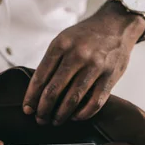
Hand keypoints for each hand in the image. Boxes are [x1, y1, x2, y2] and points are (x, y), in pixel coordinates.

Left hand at [22, 0, 144, 124]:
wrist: (117, 24)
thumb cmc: (86, 35)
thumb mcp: (65, 39)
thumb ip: (52, 61)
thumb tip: (37, 90)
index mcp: (61, 44)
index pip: (40, 76)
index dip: (31, 96)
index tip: (27, 108)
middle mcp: (77, 54)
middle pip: (54, 90)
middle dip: (43, 109)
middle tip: (40, 119)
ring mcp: (95, 66)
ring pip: (73, 99)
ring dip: (61, 115)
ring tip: (55, 121)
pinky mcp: (110, 76)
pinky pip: (95, 102)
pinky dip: (83, 114)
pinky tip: (76, 117)